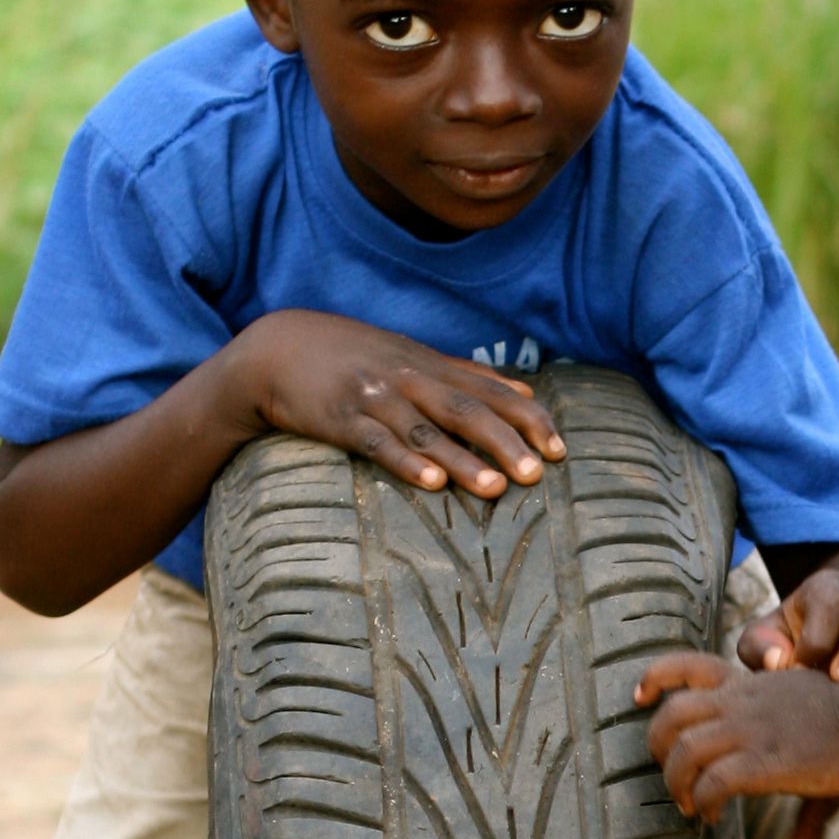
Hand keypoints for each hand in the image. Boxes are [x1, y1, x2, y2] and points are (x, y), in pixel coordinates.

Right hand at [227, 310, 564, 500]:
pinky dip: (406, 462)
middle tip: (538, 474)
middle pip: (467, 410)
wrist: (278, 349)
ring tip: (495, 489)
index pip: (491, 393)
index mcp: (433, 367)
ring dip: (462, 460)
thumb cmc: (356, 358)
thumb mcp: (414, 357)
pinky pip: (378, 444)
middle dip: (505, 442)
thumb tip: (528, 390)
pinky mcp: (342, 420)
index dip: (528, 419)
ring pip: (427, 430)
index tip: (560, 449)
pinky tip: (431, 484)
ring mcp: (375, 398)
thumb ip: (470, 376)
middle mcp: (410, 379)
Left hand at [639, 649, 838, 838]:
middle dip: (658, 746)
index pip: (689, 665)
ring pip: (684, 748)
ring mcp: (752, 730)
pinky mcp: (765, 760)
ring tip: (688, 805)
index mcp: (752, 684)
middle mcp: (743, 702)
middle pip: (672, 712)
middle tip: (671, 775)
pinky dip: (702, 802)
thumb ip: (798, 780)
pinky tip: (710, 817)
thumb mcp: (820, 739)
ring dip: (676, 781)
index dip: (656, 678)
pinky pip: (713, 781)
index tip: (640, 696)